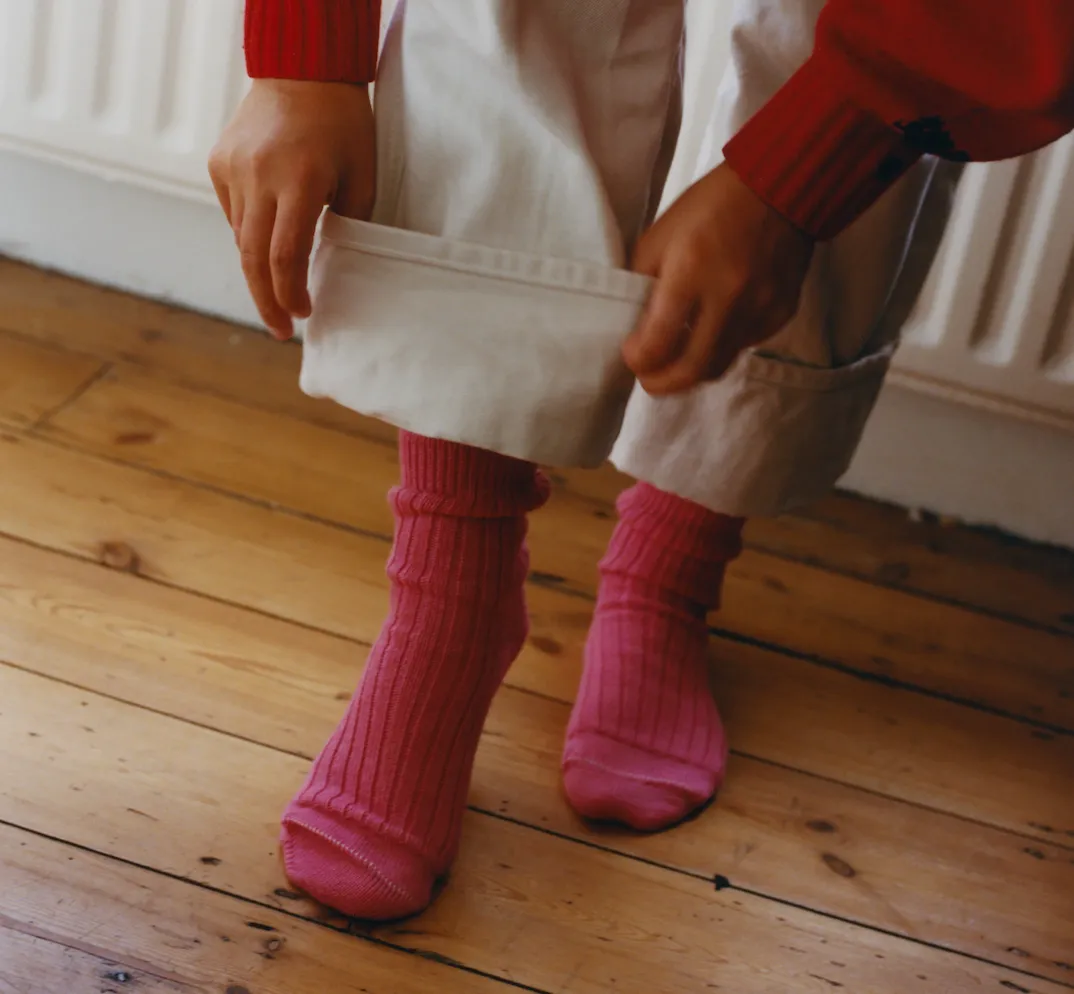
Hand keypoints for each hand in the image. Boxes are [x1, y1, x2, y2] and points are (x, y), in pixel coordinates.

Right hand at [208, 80, 375, 339]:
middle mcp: (258, 177)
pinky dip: (251, 234)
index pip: (285, 257)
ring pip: (241, 238)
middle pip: (253, 259)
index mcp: (298, 182)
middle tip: (279, 330)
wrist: (302, 71)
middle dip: (265, 300)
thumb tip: (331, 269)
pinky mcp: (218, 163)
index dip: (290, 294)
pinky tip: (269, 236)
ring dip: (260, 268)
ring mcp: (232, 169)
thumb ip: (349, 224)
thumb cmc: (343, 125)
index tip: (302, 315)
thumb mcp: (361, 177)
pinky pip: (234, 214)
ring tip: (279, 287)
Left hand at [625, 163, 814, 394]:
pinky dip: (722, 346)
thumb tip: (636, 327)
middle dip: (662, 383)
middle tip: (648, 379)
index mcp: (689, 273)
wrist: (778, 187)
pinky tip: (712, 331)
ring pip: (719, 364)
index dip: (638, 359)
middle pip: (691, 369)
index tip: (632, 355)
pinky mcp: (781, 312)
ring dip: (691, 370)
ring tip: (676, 361)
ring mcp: (759, 308)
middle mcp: (727, 297)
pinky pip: (745, 345)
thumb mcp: (659, 237)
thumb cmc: (708, 207)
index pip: (657, 343)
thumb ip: (643, 284)